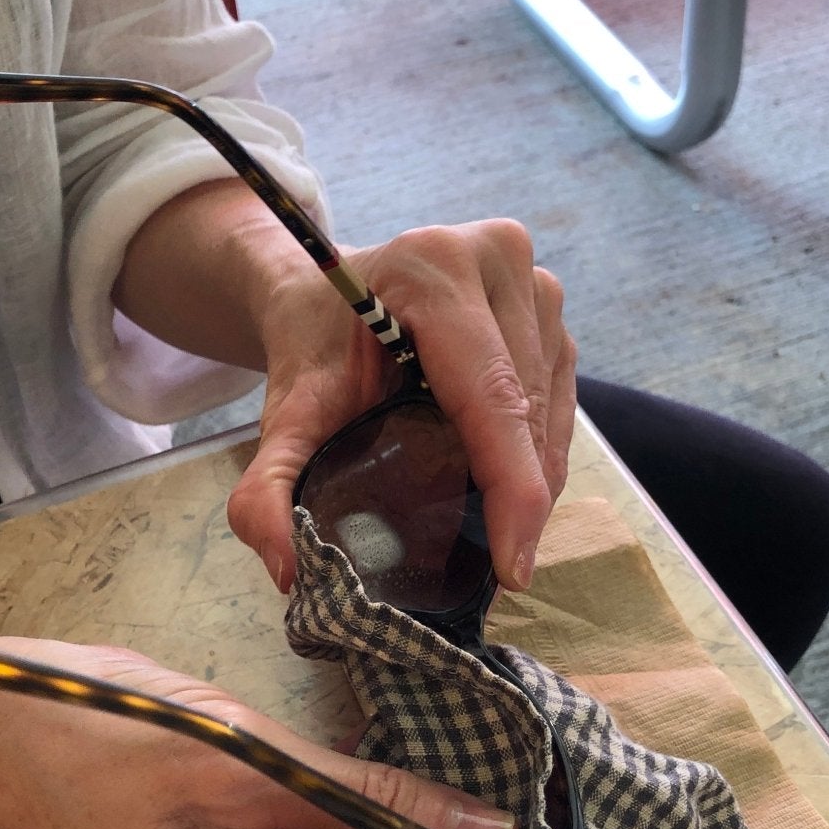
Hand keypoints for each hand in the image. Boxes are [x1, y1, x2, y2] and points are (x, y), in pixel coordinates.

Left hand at [227, 220, 576, 593]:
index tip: (513, 569)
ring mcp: (532, 278)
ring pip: (552, 407)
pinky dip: (538, 449)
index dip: (511, 488)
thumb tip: (286, 569)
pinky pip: (560, 395)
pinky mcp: (548, 303)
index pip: (490, 395)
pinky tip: (504, 480)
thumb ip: (267, 486)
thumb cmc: (312, 346)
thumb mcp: (284, 411)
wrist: (322, 291)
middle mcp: (495, 257)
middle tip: (496, 571)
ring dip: (533, 477)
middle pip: (527, 407)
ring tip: (495, 529)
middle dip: (520, 499)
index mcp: (432, 268)